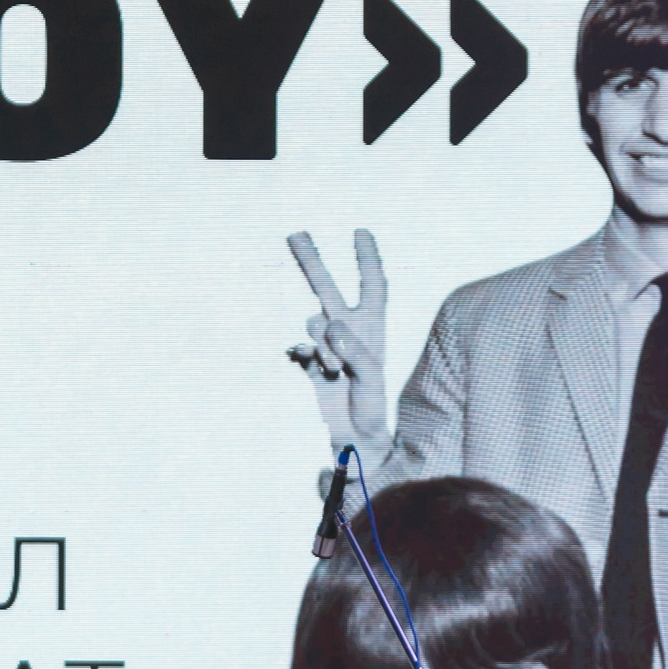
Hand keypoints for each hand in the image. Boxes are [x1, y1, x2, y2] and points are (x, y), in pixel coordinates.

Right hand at [287, 228, 391, 460]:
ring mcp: (326, 345)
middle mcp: (348, 330)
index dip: (367, 258)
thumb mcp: (370, 375)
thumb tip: (332, 325)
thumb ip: (353, 348)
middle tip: (295, 234)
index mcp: (370, 327)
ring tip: (333, 368)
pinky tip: (311, 364)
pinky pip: (300, 348)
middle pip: (327, 288)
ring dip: (321, 343)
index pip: (372, 284)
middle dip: (312, 261)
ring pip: (313, 324)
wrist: (353, 437)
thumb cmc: (370, 405)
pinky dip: (304, 354)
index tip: (360, 232)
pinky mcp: (310, 363)